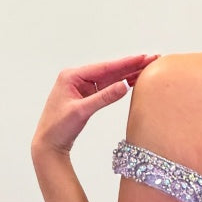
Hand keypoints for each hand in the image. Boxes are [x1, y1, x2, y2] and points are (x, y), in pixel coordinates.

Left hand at [32, 54, 158, 156]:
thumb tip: (125, 86)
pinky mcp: (87, 96)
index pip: (105, 67)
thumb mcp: (82, 111)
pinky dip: (121, 83)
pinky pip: (107, 87)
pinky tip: (134, 79)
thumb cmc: (58, 127)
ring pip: (110, 77)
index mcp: (72, 76)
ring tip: (148, 67)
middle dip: (131, 65)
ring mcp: (82, 86)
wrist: (48, 143)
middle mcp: (77, 78)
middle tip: (152, 58)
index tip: (143, 57)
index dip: (126, 63)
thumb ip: (104, 98)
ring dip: (129, 73)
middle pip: (110, 70)